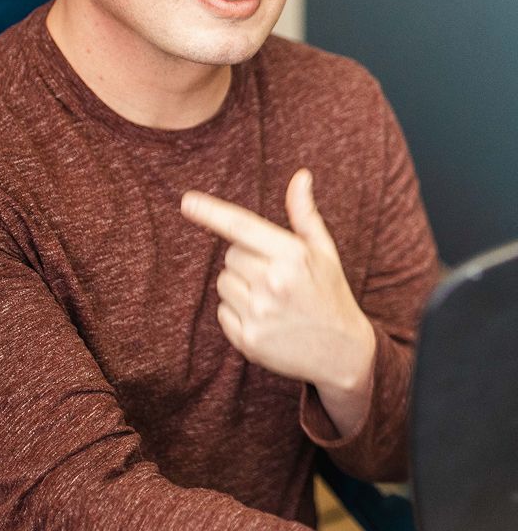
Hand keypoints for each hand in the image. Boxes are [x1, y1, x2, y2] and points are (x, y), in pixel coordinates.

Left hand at [181, 169, 375, 434]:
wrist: (344, 354)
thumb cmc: (329, 294)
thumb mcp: (324, 252)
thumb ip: (305, 214)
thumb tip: (301, 176)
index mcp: (293, 256)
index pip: (241, 226)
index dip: (211, 212)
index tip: (187, 202)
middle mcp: (274, 283)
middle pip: (231, 255)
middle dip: (247, 260)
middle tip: (275, 277)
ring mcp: (259, 314)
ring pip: (223, 282)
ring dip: (240, 286)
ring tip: (271, 300)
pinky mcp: (248, 340)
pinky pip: (222, 312)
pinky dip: (236, 313)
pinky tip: (265, 320)